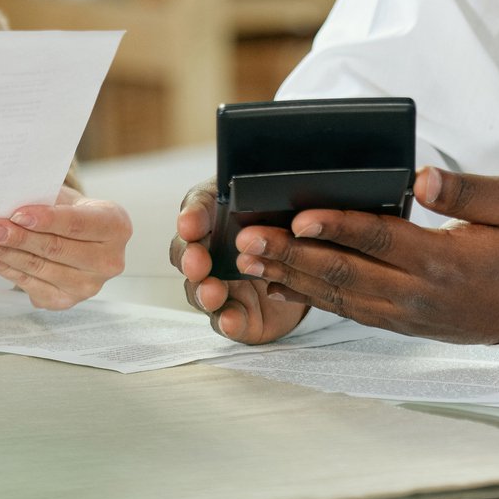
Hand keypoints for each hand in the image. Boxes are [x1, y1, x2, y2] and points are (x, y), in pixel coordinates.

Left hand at [0, 186, 129, 309]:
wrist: (82, 240)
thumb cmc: (73, 212)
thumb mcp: (69, 198)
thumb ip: (46, 200)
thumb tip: (6, 203)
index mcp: (116, 226)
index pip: (78, 224)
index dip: (46, 219)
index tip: (17, 214)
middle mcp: (109, 261)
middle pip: (55, 249)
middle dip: (17, 237)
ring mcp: (88, 286)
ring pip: (38, 267)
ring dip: (4, 252)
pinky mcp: (65, 301)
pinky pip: (28, 283)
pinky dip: (5, 266)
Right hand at [169, 180, 310, 344]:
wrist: (311, 269)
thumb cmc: (288, 226)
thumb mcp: (284, 204)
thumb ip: (274, 196)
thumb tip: (280, 178)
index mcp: (220, 213)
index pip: (198, 208)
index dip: (193, 216)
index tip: (191, 223)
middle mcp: (212, 251)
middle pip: (187, 253)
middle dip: (190, 257)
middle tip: (198, 261)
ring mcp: (221, 285)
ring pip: (199, 290)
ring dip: (203, 291)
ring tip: (213, 292)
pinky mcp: (237, 314)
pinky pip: (227, 320)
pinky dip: (227, 321)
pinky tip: (231, 319)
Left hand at [233, 167, 498, 343]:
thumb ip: (467, 191)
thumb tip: (424, 177)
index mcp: (445, 262)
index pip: (382, 241)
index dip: (338, 228)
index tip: (299, 217)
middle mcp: (419, 295)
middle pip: (345, 274)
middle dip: (292, 255)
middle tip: (247, 238)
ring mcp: (407, 314)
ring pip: (339, 297)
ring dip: (290, 276)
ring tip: (248, 257)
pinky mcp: (400, 322)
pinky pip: (348, 310)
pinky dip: (309, 297)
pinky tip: (279, 281)